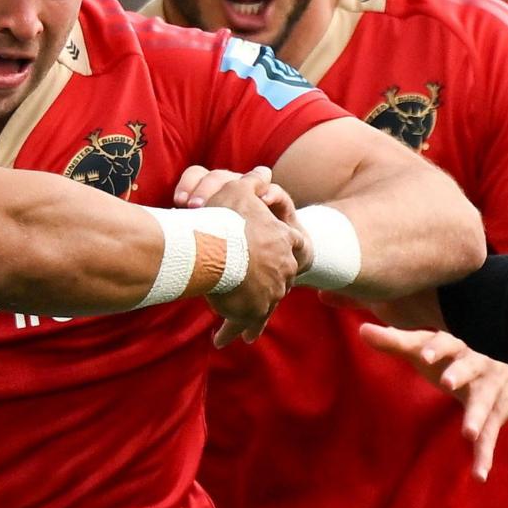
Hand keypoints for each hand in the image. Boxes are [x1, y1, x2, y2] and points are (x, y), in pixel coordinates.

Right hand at [174, 165, 298, 343]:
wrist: (213, 249)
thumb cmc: (225, 219)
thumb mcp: (239, 191)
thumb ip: (253, 181)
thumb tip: (263, 169)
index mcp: (284, 240)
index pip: (295, 246)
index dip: (287, 251)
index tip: (284, 260)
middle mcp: (284, 267)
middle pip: (282, 277)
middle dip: (271, 283)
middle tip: (259, 291)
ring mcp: (272, 290)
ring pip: (268, 303)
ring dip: (256, 311)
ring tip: (246, 324)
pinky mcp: (257, 309)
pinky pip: (252, 322)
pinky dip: (244, 329)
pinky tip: (237, 338)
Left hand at [358, 322, 507, 480]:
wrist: (507, 376)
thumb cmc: (452, 360)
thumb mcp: (425, 351)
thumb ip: (395, 342)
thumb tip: (362, 330)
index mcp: (457, 348)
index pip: (446, 342)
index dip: (435, 348)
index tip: (423, 355)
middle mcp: (478, 365)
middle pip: (471, 367)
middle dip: (460, 373)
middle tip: (448, 382)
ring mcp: (490, 391)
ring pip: (485, 403)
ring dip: (477, 417)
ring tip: (469, 433)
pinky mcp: (496, 415)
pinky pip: (491, 436)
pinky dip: (485, 455)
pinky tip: (480, 475)